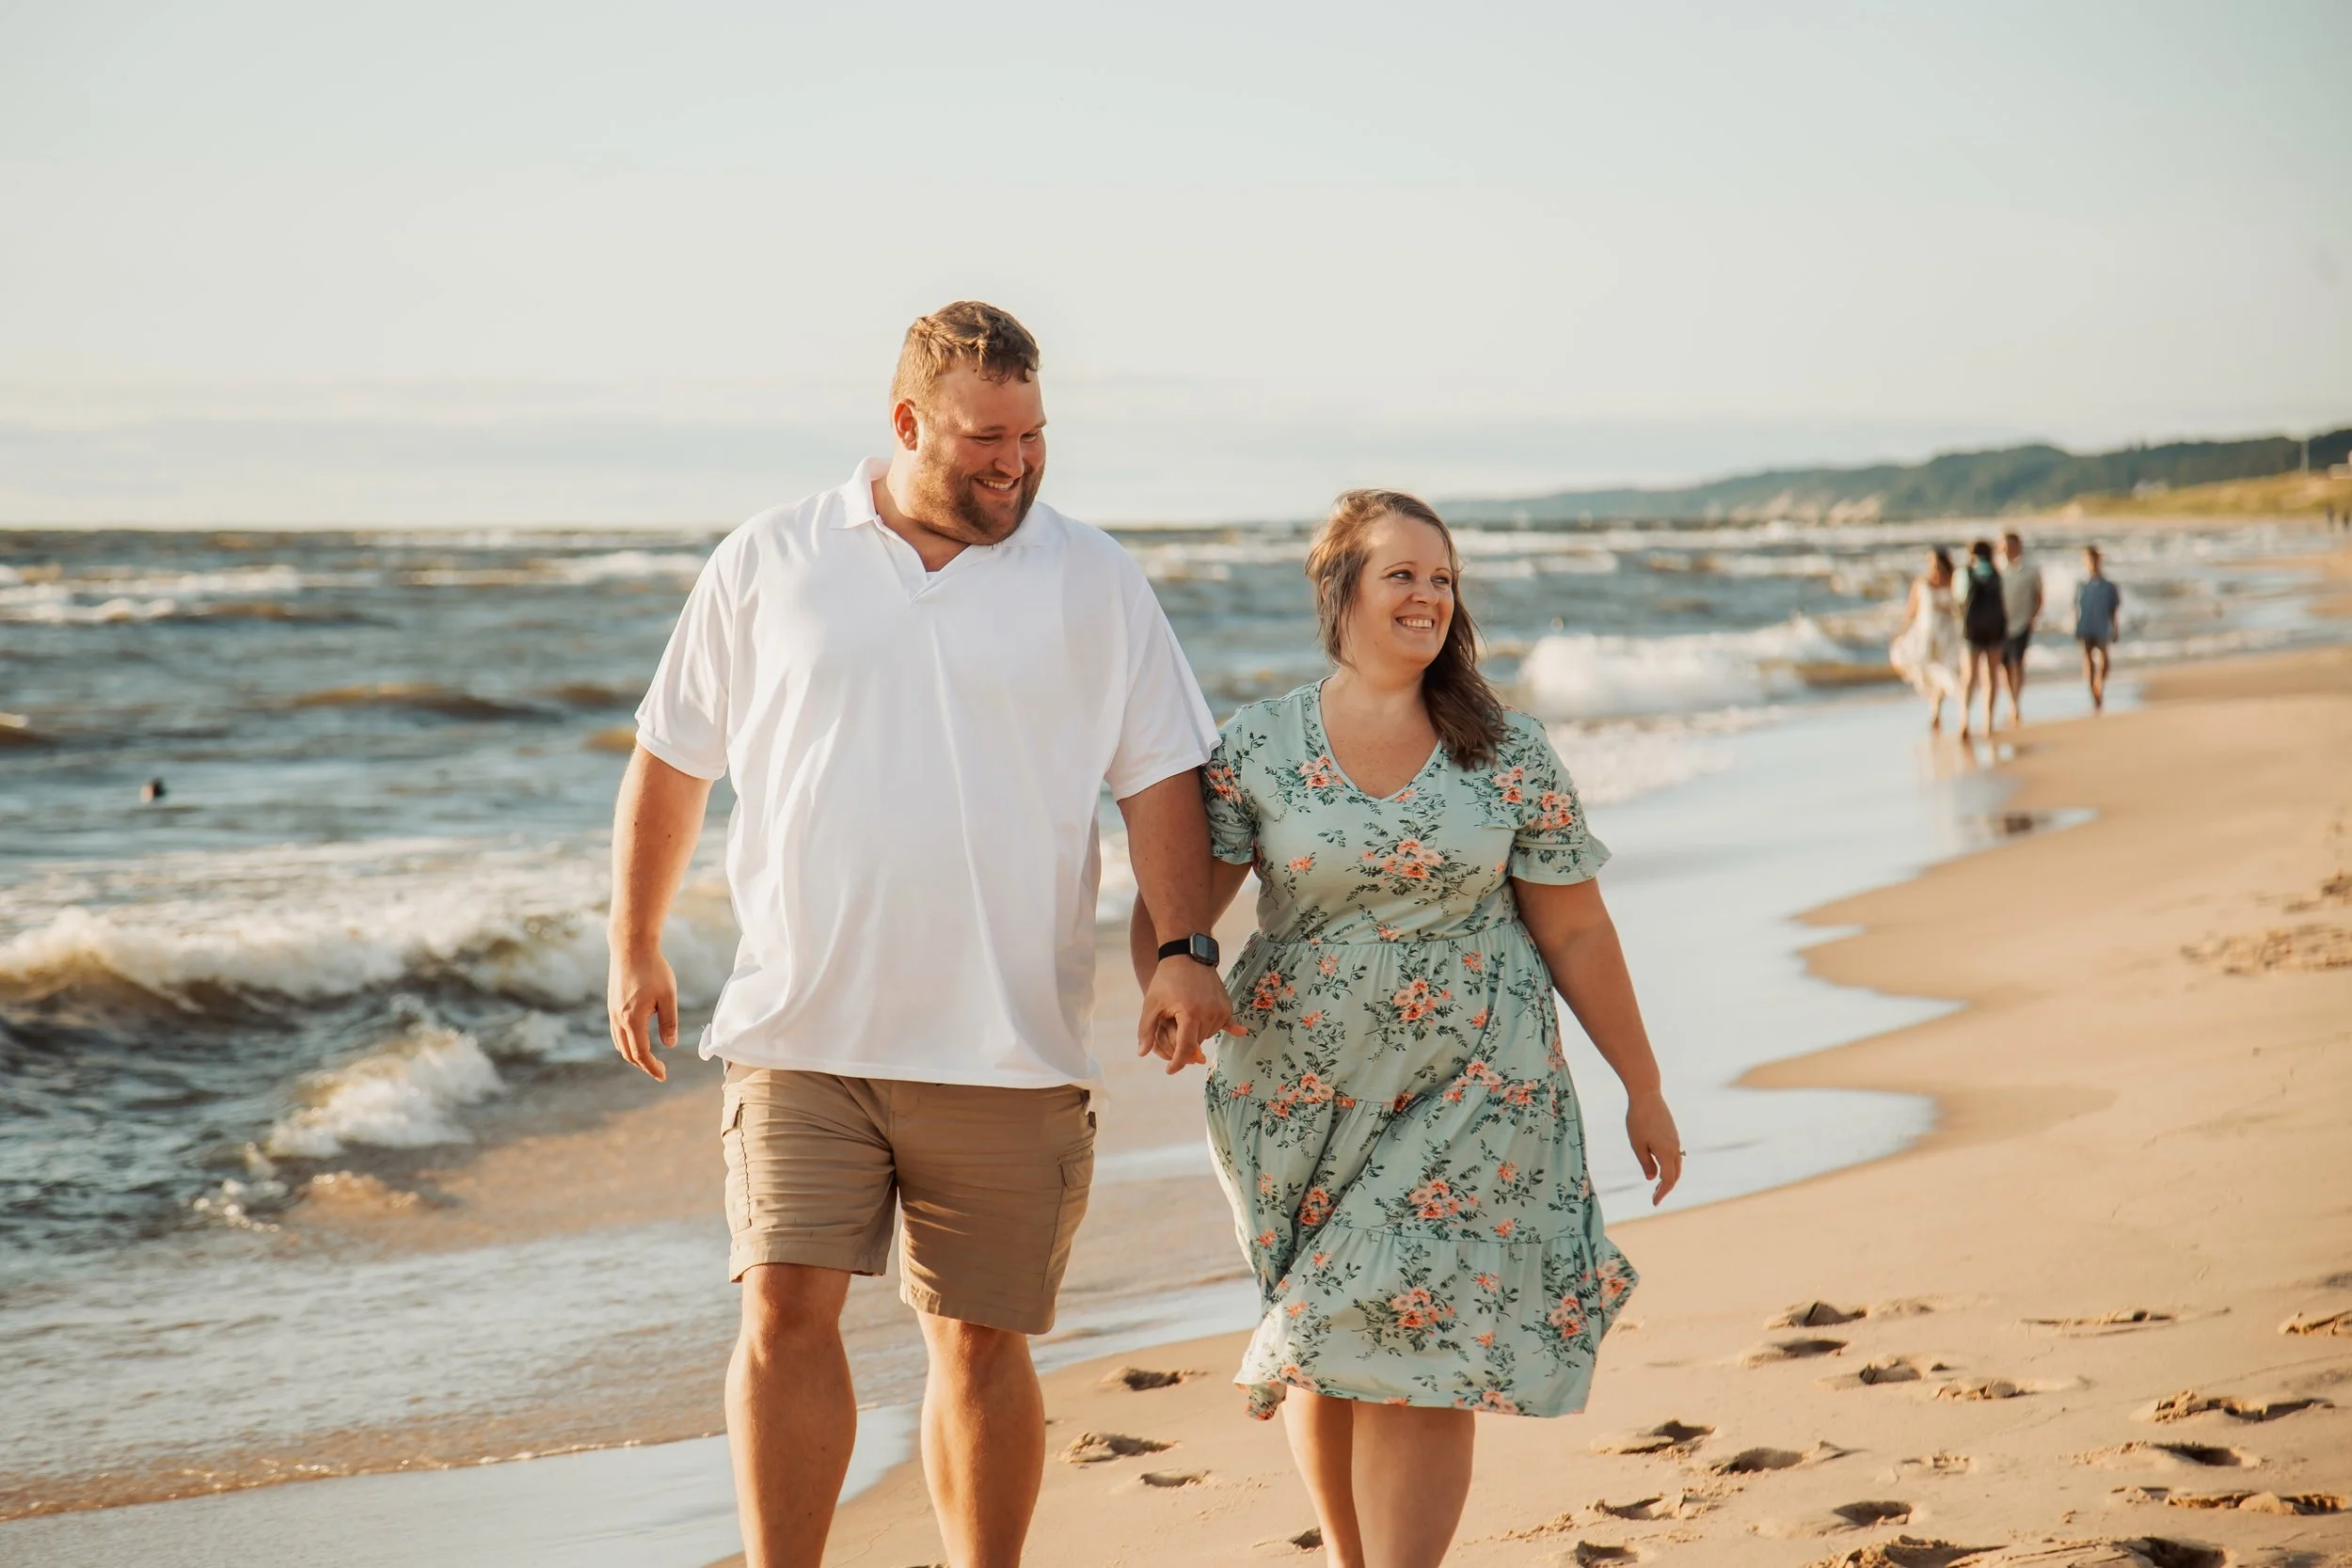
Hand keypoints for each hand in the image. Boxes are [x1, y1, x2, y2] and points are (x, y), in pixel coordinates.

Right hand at [608, 942, 680, 1080]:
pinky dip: (626, 1043)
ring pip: (619, 1044)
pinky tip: (637, 1041)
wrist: (630, 948)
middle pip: (628, 1053)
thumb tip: (670, 1045)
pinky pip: (616, 1033)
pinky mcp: (612, 1005)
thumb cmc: (653, 969)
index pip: (640, 1053)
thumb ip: (669, 1022)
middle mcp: (618, 1019)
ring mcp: (612, 1012)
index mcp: (632, 1019)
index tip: (663, 1075)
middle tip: (659, 1071)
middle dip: (643, 1065)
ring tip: (650, 1059)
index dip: (651, 1067)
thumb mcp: (668, 995)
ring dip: (633, 1055)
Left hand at [1136, 957, 1242, 1073]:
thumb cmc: (1166, 980)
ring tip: (1184, 1015)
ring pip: (1207, 1036)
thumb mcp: (1151, 1004)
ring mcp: (1220, 1009)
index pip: (1185, 1048)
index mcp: (1190, 1014)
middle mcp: (1209, 1014)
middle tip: (1172, 1029)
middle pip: (1196, 1043)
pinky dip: (1227, 1028)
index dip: (1177, 1062)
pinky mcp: (1227, 1005)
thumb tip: (1142, 1053)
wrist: (1187, 954)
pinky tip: (1241, 1032)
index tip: (1170, 1070)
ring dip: (1196, 1034)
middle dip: (1183, 1043)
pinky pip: (1223, 1024)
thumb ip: (1147, 1030)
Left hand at [1627, 1089, 1681, 1206]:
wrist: (1647, 1095)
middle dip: (1667, 1187)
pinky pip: (1675, 1154)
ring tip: (1658, 1184)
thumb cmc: (1638, 1120)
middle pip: (1675, 1174)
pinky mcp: (1673, 1133)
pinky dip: (1670, 1165)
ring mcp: (1675, 1140)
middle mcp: (1675, 1148)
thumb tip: (1653, 1178)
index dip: (1662, 1193)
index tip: (1654, 1203)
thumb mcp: (1637, 1144)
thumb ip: (1646, 1163)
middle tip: (1655, 1197)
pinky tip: (1660, 1166)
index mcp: (1666, 1153)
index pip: (1668, 1180)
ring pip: (1677, 1164)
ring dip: (1670, 1176)